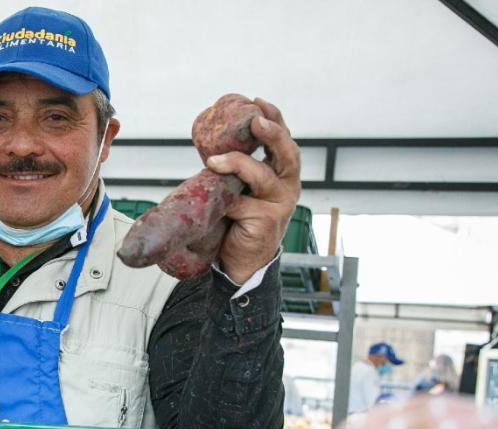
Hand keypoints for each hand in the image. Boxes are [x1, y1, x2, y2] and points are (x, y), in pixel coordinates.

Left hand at [205, 98, 300, 283]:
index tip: (257, 101)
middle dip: (273, 133)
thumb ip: (234, 167)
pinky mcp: (268, 220)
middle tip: (255, 121)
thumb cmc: (239, 217)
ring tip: (213, 161)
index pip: (282, 139)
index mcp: (281, 170)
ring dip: (237, 165)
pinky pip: (242, 204)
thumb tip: (209, 142)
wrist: (242, 258)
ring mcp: (281, 202)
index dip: (273, 118)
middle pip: (287, 152)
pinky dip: (227, 203)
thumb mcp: (238, 186)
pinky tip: (219, 207)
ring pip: (262, 176)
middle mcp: (287, 183)